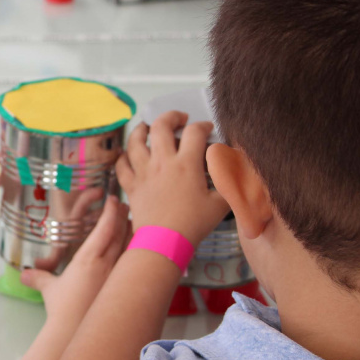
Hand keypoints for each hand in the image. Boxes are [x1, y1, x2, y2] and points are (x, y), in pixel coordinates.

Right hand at [20, 196, 130, 325]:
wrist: (75, 331)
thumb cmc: (62, 308)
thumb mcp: (49, 290)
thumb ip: (39, 278)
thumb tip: (24, 275)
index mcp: (88, 259)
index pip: (105, 229)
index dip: (111, 212)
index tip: (114, 200)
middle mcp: (106, 265)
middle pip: (121, 234)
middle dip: (124, 217)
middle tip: (125, 206)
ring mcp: (116, 277)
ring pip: (130, 248)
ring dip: (132, 233)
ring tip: (132, 223)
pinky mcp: (120, 288)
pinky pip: (132, 265)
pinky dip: (135, 253)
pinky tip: (136, 251)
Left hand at [116, 111, 228, 245]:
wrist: (164, 243)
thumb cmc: (192, 225)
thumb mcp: (220, 204)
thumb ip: (230, 185)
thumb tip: (238, 173)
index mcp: (186, 164)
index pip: (195, 132)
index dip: (203, 125)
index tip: (207, 128)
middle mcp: (162, 162)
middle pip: (161, 126)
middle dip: (171, 116)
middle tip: (178, 119)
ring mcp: (144, 172)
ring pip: (135, 141)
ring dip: (141, 130)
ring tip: (147, 127)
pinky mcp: (131, 186)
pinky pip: (122, 165)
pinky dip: (123, 157)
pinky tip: (128, 155)